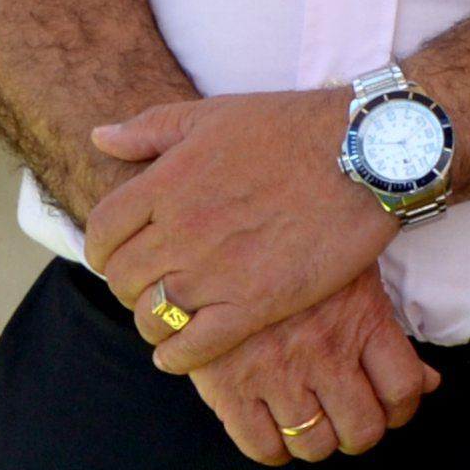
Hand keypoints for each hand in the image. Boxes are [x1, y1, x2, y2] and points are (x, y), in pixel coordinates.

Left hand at [84, 89, 391, 374]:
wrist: (369, 154)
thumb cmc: (295, 127)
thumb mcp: (216, 114)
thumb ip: (151, 128)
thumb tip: (100, 137)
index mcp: (165, 184)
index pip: (101, 233)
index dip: (102, 250)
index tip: (119, 255)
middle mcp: (180, 231)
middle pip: (122, 278)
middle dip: (130, 285)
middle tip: (153, 284)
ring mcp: (216, 271)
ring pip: (152, 316)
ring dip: (154, 320)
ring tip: (171, 317)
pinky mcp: (255, 304)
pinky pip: (193, 346)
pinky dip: (178, 355)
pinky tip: (183, 350)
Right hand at [188, 269, 436, 464]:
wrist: (215, 245)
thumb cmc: (293, 256)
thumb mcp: (354, 279)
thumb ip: (390, 334)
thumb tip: (430, 383)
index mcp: (362, 321)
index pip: (403, 389)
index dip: (402, 409)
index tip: (390, 409)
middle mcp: (324, 353)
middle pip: (362, 428)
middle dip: (361, 433)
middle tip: (350, 422)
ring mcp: (276, 374)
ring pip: (315, 444)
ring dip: (319, 442)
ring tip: (312, 425)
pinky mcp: (229, 388)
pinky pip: (261, 446)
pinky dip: (274, 450)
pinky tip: (275, 432)